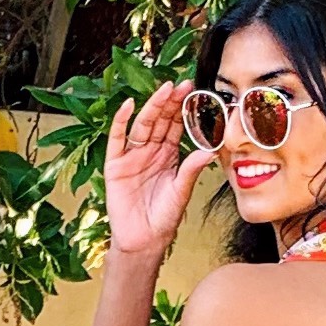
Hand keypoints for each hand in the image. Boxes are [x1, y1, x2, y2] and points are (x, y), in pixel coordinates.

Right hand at [104, 86, 213, 262]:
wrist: (143, 240)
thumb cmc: (163, 219)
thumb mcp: (181, 192)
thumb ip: (191, 170)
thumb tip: (210, 151)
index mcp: (168, 156)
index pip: (176, 126)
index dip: (183, 109)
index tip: (194, 91)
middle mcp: (150, 152)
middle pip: (160, 121)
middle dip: (170, 102)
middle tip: (181, 84)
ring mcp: (132, 157)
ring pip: (142, 125)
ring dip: (152, 107)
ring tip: (163, 91)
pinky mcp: (115, 165)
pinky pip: (117, 140)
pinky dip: (120, 122)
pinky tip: (127, 106)